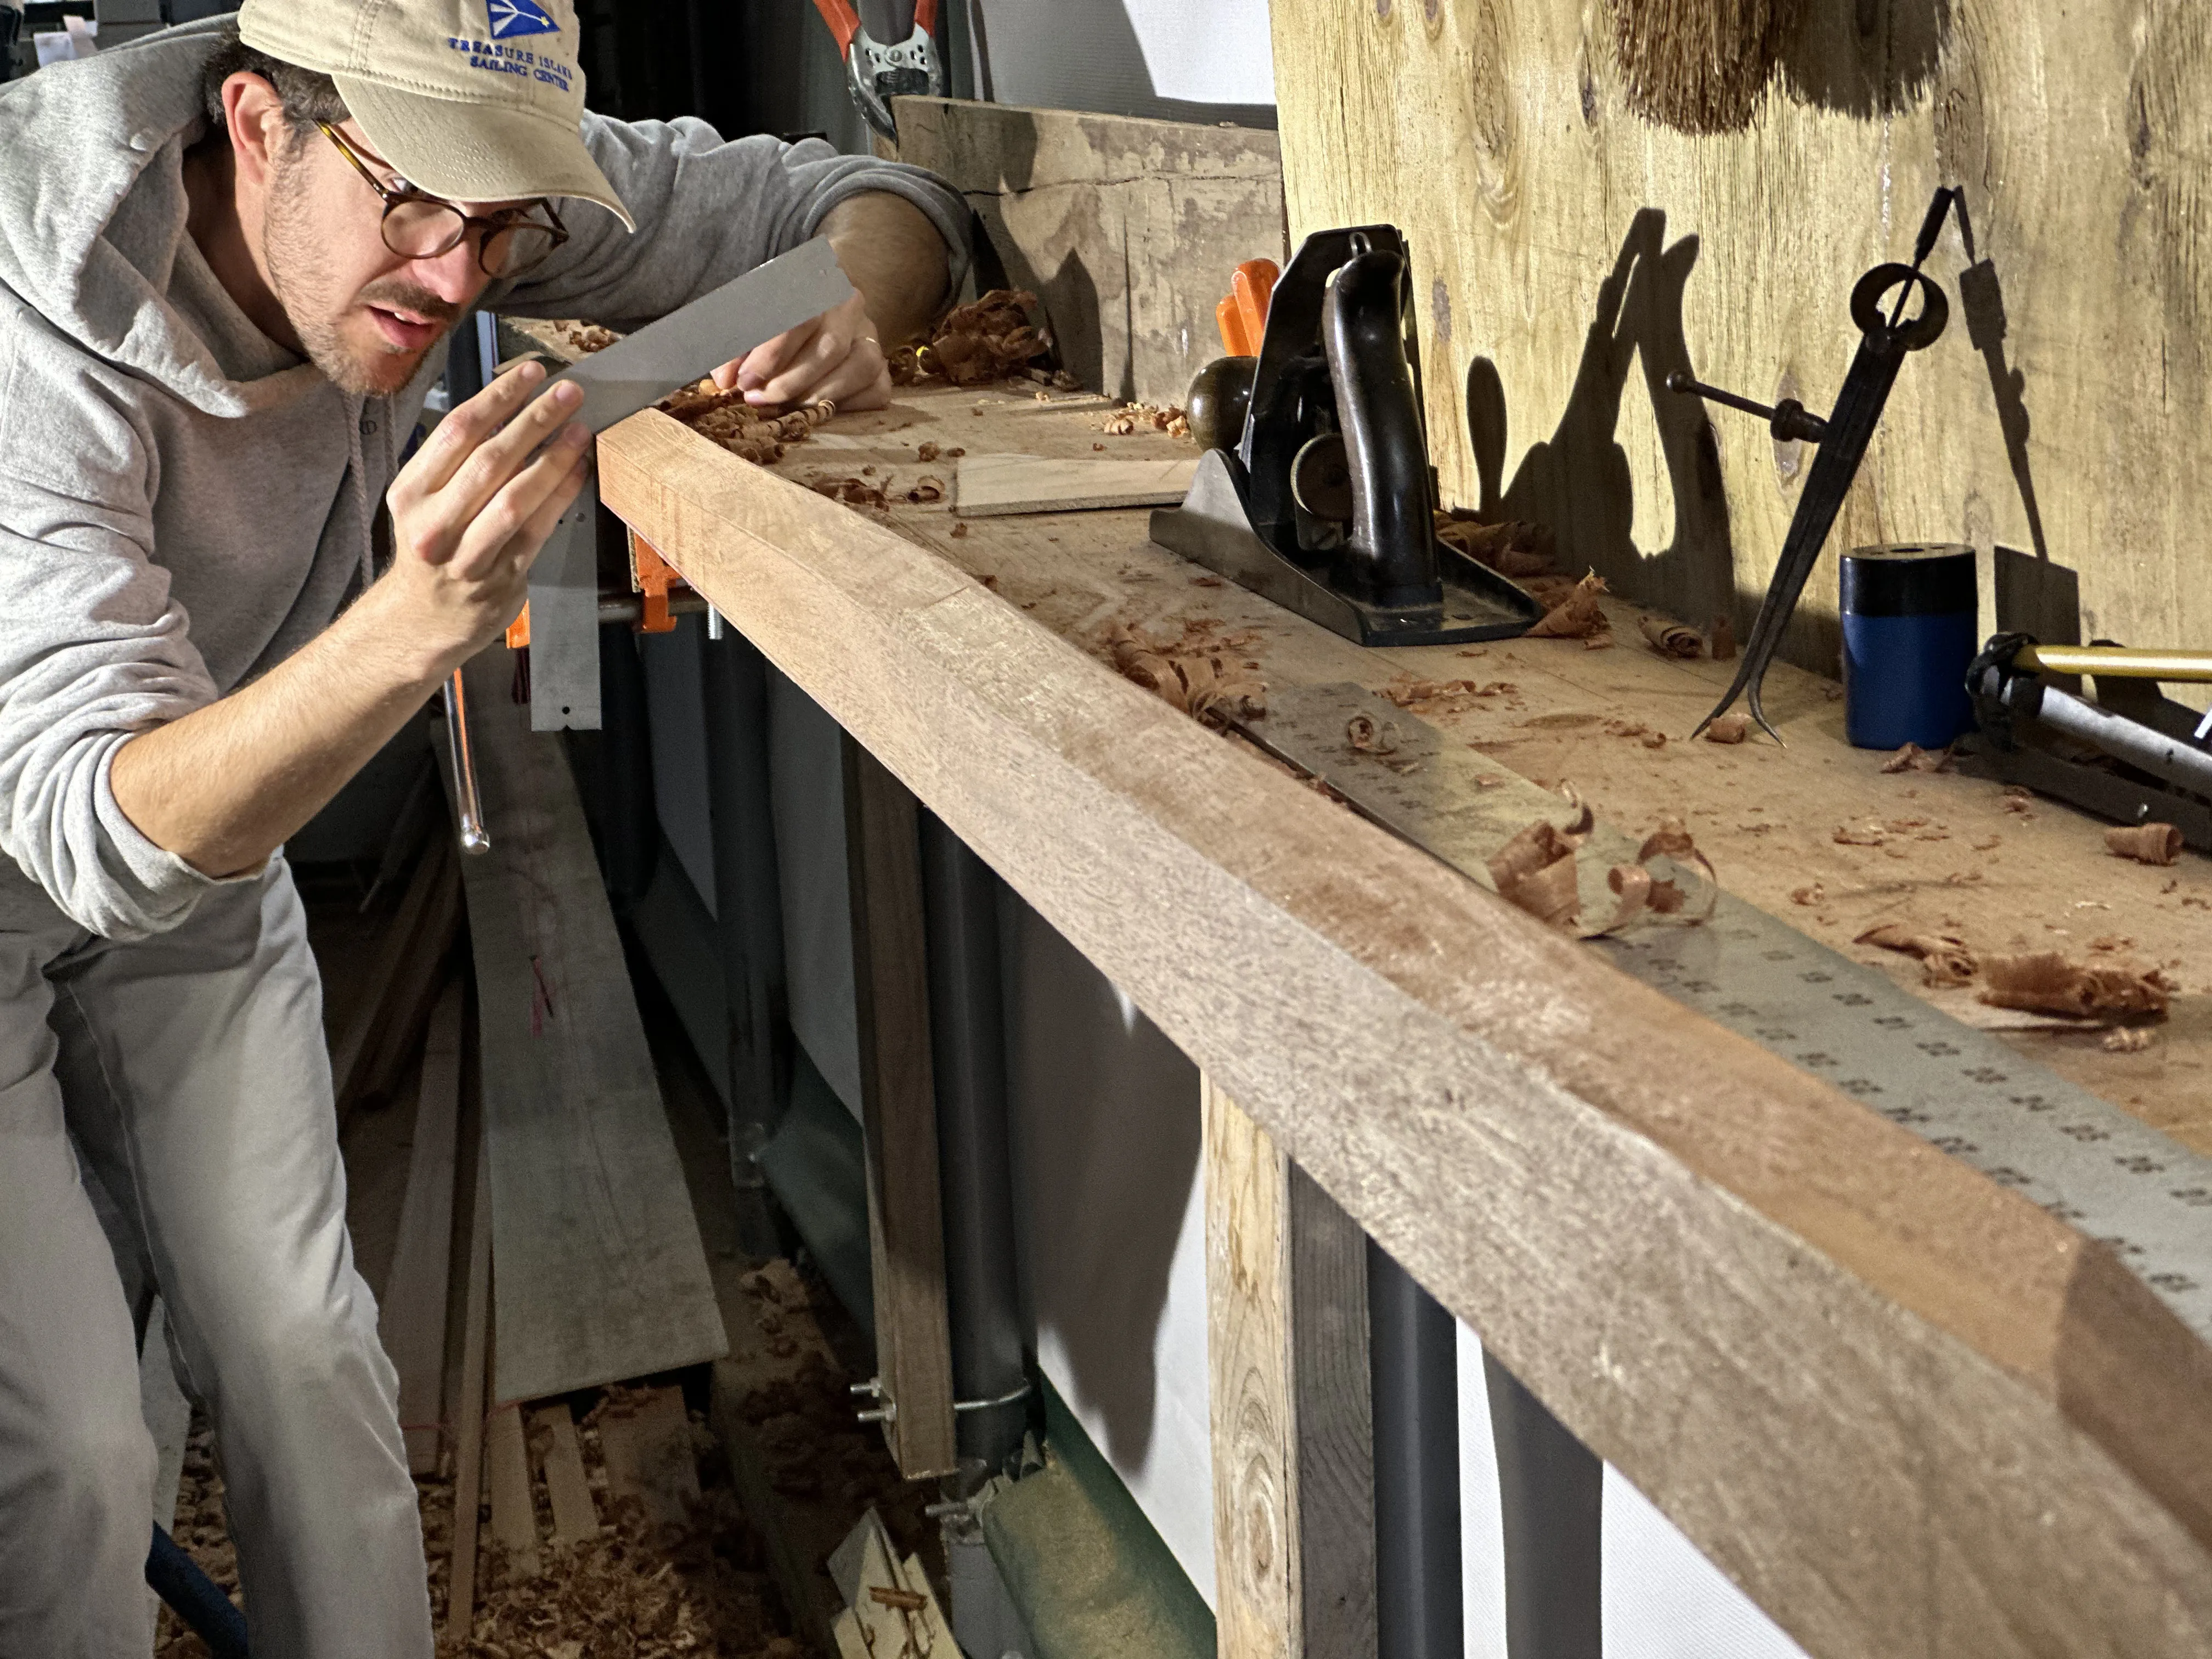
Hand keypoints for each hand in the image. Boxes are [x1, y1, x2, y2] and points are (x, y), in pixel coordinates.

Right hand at [377, 359, 591, 676]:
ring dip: (553, 457)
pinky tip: (578, 469)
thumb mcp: (422, 502)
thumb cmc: (431, 550)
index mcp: (411, 493)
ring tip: (579, 428)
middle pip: (490, 459)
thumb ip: (456, 463)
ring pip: (516, 496)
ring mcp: (467, 555)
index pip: (457, 432)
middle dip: (533, 420)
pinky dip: (560, 495)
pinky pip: (538, 528)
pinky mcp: (502, 577)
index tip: (529, 374)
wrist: (420, 621)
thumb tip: (509, 409)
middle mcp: (434, 524)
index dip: (498, 398)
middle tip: (567, 393)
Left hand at [710, 289, 890, 412]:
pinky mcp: (882, 366)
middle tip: (757, 398)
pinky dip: (848, 406)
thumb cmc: (768, 312)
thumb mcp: (745, 317)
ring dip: (817, 395)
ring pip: (860, 367)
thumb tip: (726, 380)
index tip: (744, 380)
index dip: (771, 354)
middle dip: (789, 381)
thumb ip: (733, 344)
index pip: (799, 317)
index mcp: (815, 279)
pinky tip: (817, 410)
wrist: (812, 304)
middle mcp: (849, 304)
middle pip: (830, 347)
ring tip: (784, 408)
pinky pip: (877, 390)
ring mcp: (870, 335)